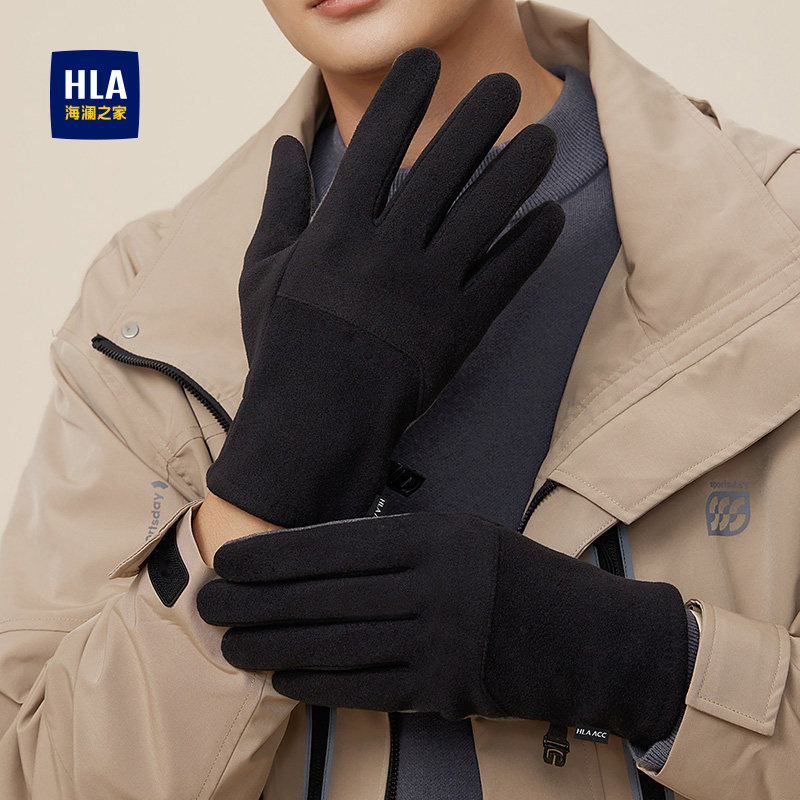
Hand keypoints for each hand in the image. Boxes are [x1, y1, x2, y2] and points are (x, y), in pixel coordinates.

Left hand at [197, 513, 688, 748]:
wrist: (592, 637)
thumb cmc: (522, 577)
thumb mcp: (465, 537)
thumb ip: (401, 545)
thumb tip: (324, 559)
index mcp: (435, 539)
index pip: (335, 546)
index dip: (273, 556)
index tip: (228, 562)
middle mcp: (432, 587)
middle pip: (325, 598)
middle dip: (256, 603)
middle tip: (208, 605)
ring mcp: (439, 643)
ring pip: (335, 645)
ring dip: (274, 647)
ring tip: (231, 646)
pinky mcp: (444, 691)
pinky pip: (365, 687)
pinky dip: (317, 683)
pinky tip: (282, 677)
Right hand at [205, 48, 563, 527]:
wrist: (315, 421)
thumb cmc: (284, 346)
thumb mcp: (263, 270)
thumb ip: (279, 204)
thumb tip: (286, 147)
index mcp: (338, 229)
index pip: (375, 142)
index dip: (404, 95)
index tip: (425, 64)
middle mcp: (388, 247)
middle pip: (444, 165)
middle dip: (477, 117)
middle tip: (505, 86)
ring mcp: (428, 287)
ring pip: (485, 212)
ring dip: (520, 171)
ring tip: (543, 139)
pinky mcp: (459, 325)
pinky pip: (504, 274)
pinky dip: (532, 244)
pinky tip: (553, 216)